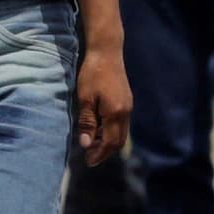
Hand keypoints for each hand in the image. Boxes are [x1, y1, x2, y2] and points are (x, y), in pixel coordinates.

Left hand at [71, 36, 130, 164]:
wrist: (107, 52)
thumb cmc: (92, 73)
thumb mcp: (85, 98)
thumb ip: (87, 123)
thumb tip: (86, 145)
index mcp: (116, 113)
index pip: (110, 142)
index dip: (100, 154)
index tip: (88, 161)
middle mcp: (126, 112)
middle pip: (119, 141)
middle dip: (105, 152)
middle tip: (90, 157)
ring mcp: (128, 106)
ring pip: (121, 133)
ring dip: (108, 142)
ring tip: (92, 144)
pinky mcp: (126, 101)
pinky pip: (121, 124)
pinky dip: (111, 131)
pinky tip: (98, 129)